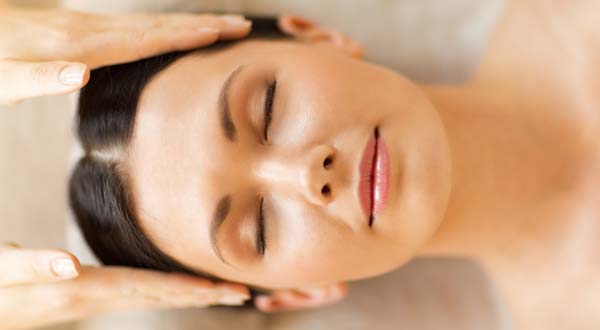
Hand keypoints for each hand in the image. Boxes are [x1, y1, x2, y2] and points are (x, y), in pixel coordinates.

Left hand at [0, 6, 250, 104]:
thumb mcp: (1, 81)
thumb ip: (37, 78)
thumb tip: (78, 74)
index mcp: (80, 46)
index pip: (146, 38)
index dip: (187, 35)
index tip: (224, 32)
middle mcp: (90, 30)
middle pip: (160, 25)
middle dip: (204, 24)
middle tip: (243, 25)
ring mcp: (87, 26)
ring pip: (152, 22)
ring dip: (191, 23)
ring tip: (223, 25)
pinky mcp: (83, 29)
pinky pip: (138, 27)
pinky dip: (167, 28)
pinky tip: (174, 33)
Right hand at [0, 242, 249, 329]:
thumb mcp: (0, 271)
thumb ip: (32, 266)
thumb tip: (71, 265)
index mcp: (82, 289)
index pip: (148, 287)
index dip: (188, 287)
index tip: (225, 289)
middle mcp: (93, 296)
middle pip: (160, 295)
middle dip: (203, 294)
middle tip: (243, 293)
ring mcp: (90, 298)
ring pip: (151, 295)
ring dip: (188, 293)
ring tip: (221, 291)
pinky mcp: (83, 293)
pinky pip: (134, 291)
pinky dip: (163, 288)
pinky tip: (172, 284)